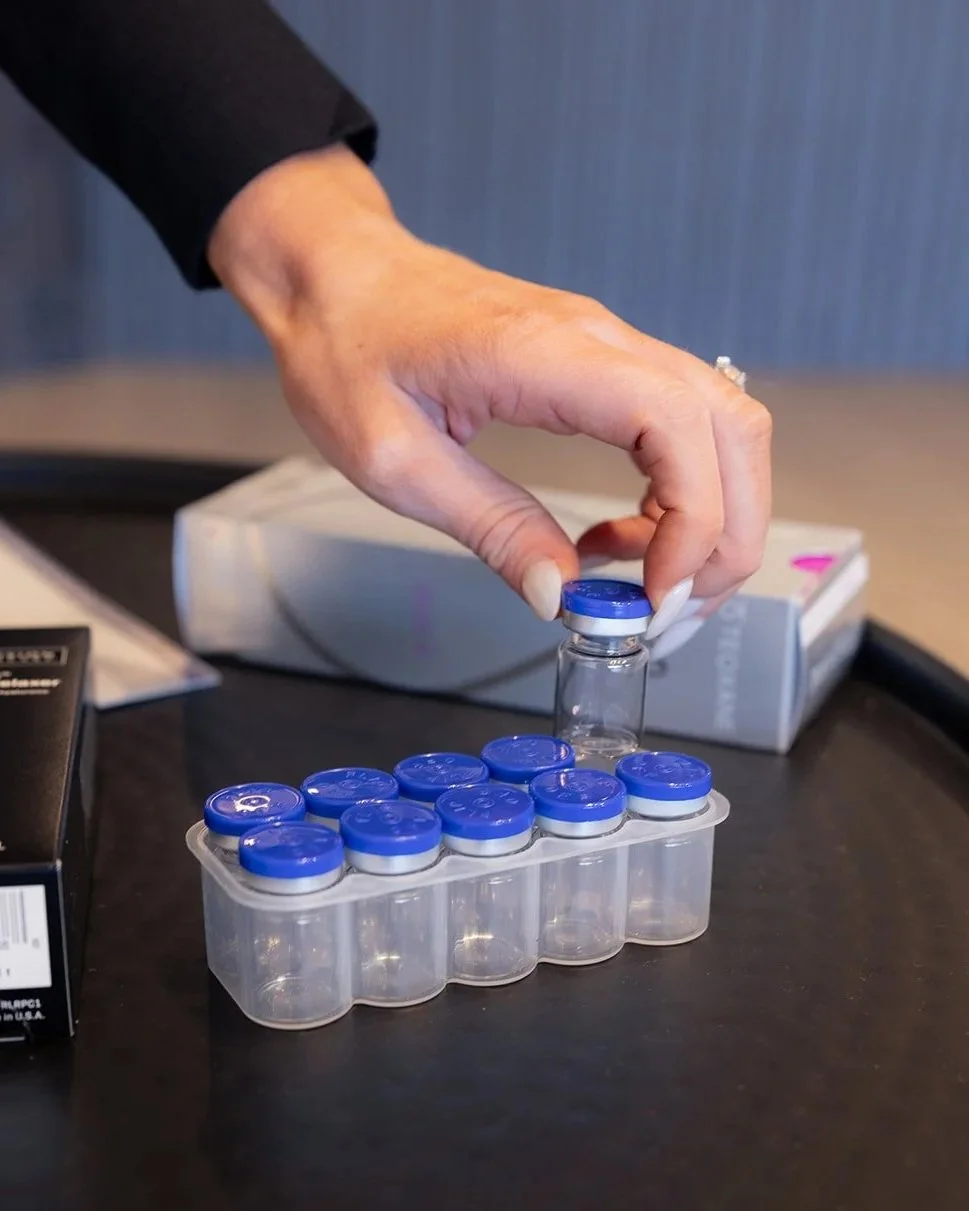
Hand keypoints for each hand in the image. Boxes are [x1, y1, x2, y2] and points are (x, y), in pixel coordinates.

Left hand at [208, 146, 771, 634]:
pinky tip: (617, 539)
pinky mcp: (598, 363)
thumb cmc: (347, 348)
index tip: (656, 593)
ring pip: (718, 425)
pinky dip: (675, 493)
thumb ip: (489, 527)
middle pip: (729, 427)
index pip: (678, 426)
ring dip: (712, 513)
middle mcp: (598, 339)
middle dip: (727, 531)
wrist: (335, 275)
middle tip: (677, 608)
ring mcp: (606, 345)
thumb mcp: (395, 462)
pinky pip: (675, 425)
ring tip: (652, 583)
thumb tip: (561, 595)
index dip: (694, 520)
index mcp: (546, 354)